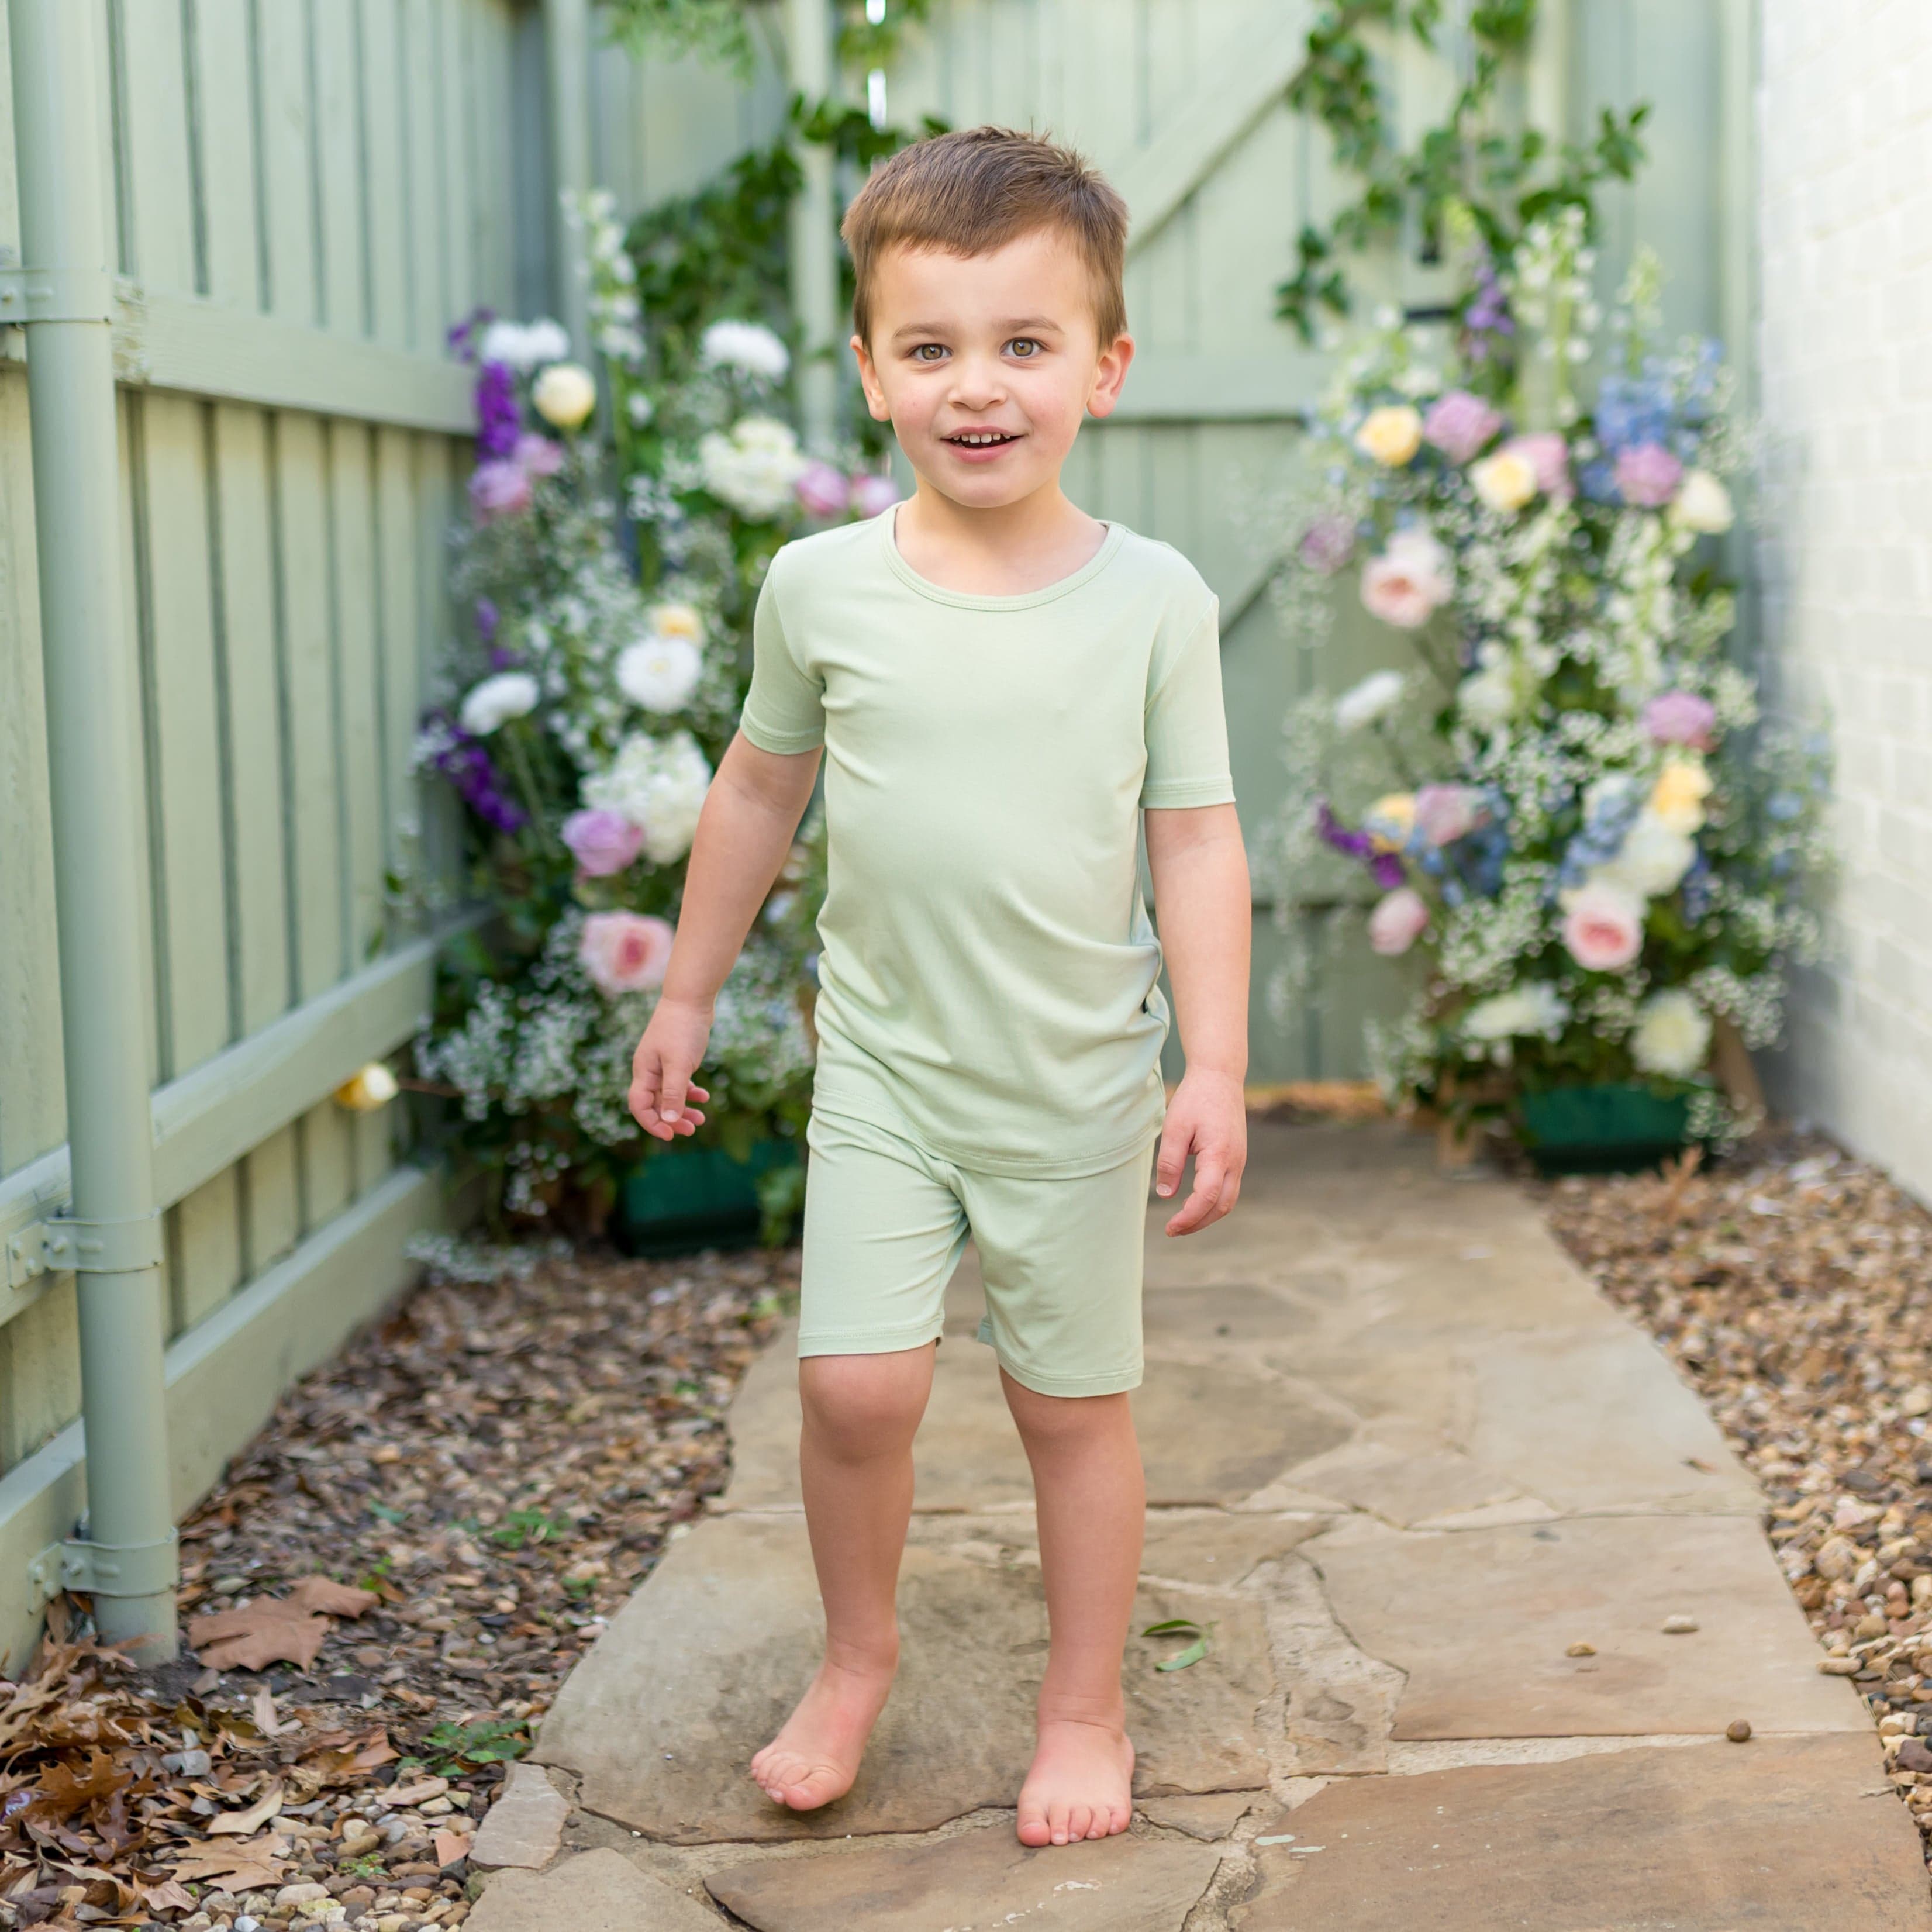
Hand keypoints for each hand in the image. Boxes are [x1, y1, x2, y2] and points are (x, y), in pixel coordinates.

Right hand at [628, 996, 713, 1141]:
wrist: (691, 998)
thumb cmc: (682, 1029)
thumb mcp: (679, 1064)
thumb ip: (673, 1092)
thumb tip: (668, 1120)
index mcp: (644, 1071)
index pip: (639, 1106)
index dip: (652, 1123)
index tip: (670, 1135)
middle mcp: (649, 1070)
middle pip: (655, 1103)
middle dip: (672, 1119)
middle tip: (692, 1129)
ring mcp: (662, 1064)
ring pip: (669, 1095)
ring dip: (683, 1109)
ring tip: (702, 1120)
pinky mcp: (676, 1058)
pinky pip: (679, 1083)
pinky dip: (690, 1092)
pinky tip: (704, 1097)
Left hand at [1153, 1068, 1245, 1235]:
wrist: (1220, 1077)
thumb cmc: (1195, 1099)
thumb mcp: (1174, 1128)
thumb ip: (1169, 1162)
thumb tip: (1165, 1194)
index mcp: (1219, 1154)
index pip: (1206, 1197)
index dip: (1188, 1217)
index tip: (1170, 1227)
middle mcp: (1235, 1161)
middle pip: (1222, 1206)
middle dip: (1198, 1223)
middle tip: (1172, 1230)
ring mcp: (1240, 1160)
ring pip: (1228, 1200)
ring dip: (1206, 1215)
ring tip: (1182, 1222)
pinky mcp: (1237, 1158)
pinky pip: (1229, 1188)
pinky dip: (1213, 1202)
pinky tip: (1194, 1203)